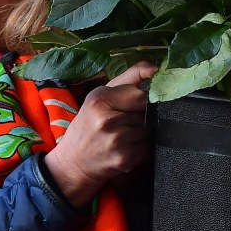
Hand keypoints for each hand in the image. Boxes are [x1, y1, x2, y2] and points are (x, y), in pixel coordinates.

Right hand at [43, 62, 156, 206]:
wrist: (72, 163)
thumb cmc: (88, 125)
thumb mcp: (100, 96)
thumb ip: (129, 78)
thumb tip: (157, 68)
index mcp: (100, 99)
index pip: (142, 93)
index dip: (146, 98)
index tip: (142, 103)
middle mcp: (108, 119)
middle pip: (148, 112)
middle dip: (144, 116)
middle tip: (128, 122)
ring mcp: (117, 140)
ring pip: (150, 130)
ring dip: (144, 133)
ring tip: (126, 135)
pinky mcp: (125, 158)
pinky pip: (149, 147)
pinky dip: (143, 147)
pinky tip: (128, 148)